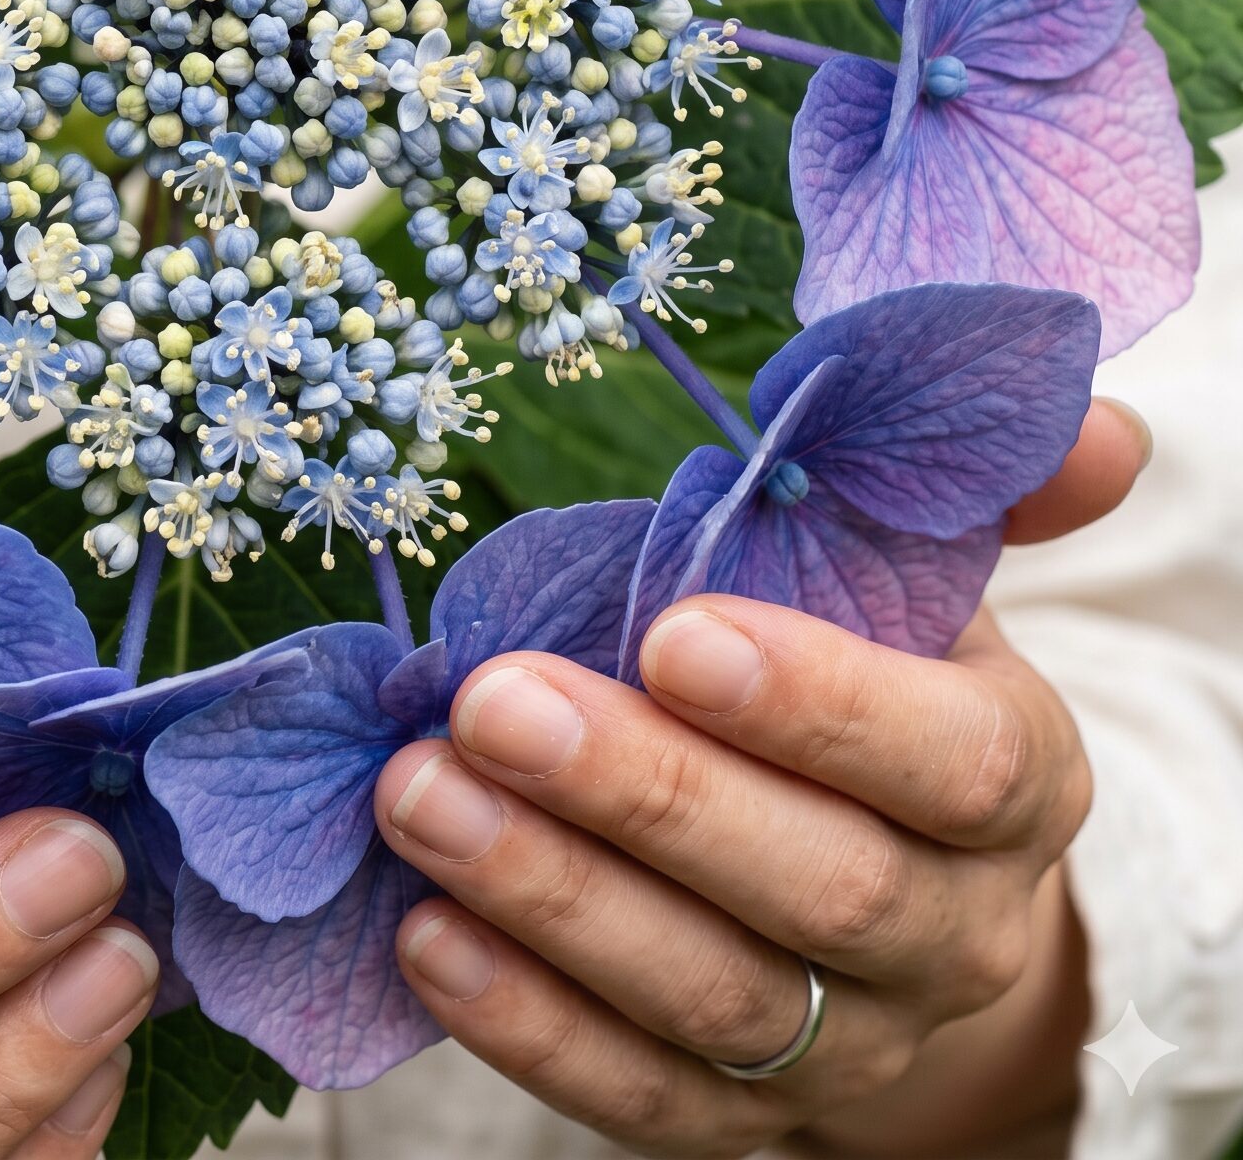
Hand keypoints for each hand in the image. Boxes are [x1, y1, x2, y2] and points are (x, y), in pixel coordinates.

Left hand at [372, 396, 1148, 1158]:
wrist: (889, 901)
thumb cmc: (873, 690)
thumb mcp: (928, 588)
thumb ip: (987, 499)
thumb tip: (1091, 420)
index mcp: (1010, 785)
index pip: (950, 764)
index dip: (818, 706)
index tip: (672, 633)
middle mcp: (947, 936)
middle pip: (815, 890)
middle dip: (642, 794)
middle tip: (490, 703)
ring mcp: (845, 1044)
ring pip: (710, 999)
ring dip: (552, 898)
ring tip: (419, 796)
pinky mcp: (738, 1117)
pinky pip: (638, 1096)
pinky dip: (527, 1024)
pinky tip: (426, 933)